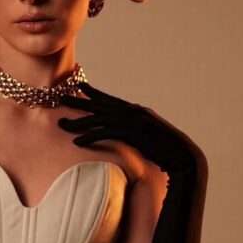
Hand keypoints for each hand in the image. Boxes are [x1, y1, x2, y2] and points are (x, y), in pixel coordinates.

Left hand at [57, 82, 197, 176]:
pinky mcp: (133, 133)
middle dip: (79, 102)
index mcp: (136, 111)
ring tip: (61, 124)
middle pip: (100, 105)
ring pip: (99, 118)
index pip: (110, 100)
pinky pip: (106, 133)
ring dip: (79, 122)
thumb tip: (126, 134)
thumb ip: (135, 131)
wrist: (182, 156)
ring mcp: (133, 121)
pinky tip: (77, 142)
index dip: (94, 93)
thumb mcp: (148, 136)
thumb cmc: (166, 150)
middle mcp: (133, 111)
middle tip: (60, 99)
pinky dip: (90, 136)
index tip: (79, 87)